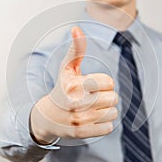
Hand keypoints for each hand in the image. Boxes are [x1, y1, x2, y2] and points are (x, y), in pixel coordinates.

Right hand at [30, 26, 118, 143]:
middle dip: (106, 96)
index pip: (109, 82)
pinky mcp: (82, 133)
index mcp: (75, 84)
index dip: (103, 82)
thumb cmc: (62, 88)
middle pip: (114, 97)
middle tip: (92, 97)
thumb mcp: (67, 68)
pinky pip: (108, 127)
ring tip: (92, 108)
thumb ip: (76, 49)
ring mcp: (79, 120)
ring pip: (113, 112)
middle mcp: (76, 102)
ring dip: (106, 110)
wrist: (48, 116)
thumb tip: (76, 28)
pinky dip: (104, 123)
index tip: (92, 85)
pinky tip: (92, 119)